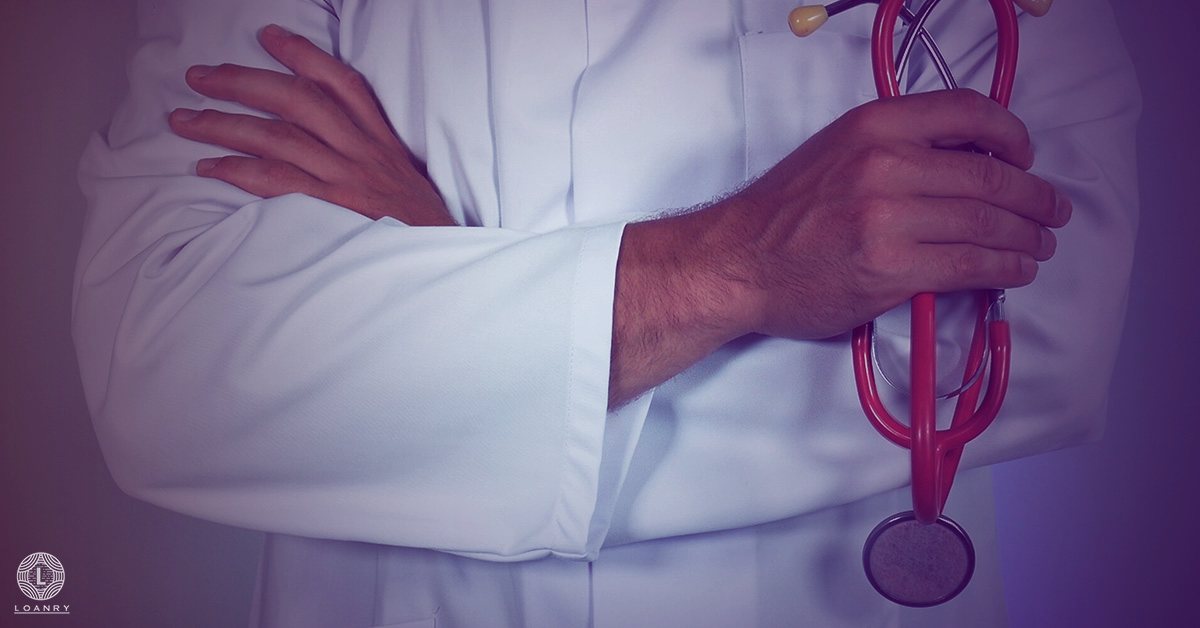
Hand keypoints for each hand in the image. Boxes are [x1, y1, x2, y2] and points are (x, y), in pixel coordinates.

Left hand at [168, 24, 454, 226]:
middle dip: (242, 81)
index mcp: (379, 138)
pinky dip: (238, 171)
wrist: (440, 259)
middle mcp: (361, 150)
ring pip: (277, 136)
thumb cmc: (418, 225)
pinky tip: (208, 167)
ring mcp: (345, 179)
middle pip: (296, 99)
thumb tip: (323, 139)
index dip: (302, 54)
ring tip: (183, 119)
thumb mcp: (402, 177)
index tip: (268, 36)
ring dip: (224, 124)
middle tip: (199, 76)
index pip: (341, 82)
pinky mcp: (331, 210)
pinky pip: (277, 182)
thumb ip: (368, 153)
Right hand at [710, 88, 1070, 339]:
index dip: (1011, 135)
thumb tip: (966, 162)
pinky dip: (1006, 267)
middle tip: (1051, 210)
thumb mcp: (836, 151)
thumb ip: (895, 147)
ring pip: (987, 222)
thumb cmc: (783, 213)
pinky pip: (971, 265)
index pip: (968, 112)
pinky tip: (1016, 269)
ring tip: (1040, 244)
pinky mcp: (893, 269)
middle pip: (990, 175)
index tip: (1024, 155)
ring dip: (1027, 236)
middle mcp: (886, 164)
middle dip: (1034, 197)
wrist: (737, 261)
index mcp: (874, 125)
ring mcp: (890, 219)